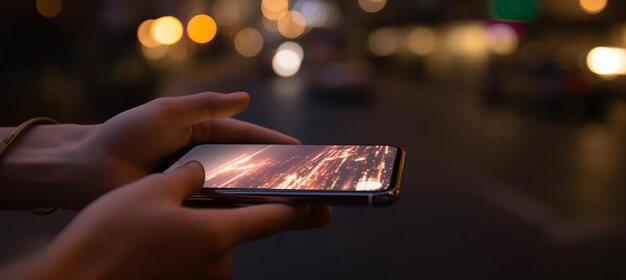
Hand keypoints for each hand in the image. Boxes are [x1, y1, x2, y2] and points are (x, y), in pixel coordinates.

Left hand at [0, 92, 297, 208]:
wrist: (88, 169)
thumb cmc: (124, 135)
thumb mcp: (167, 112)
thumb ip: (205, 105)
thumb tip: (244, 97)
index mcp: (203, 134)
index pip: (245, 137)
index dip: (272, 142)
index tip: (300, 150)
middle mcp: (205, 162)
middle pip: (248, 168)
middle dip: (278, 175)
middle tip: (308, 184)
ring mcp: (197, 188)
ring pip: (238, 193)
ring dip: (266, 199)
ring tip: (297, 206)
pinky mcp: (186, 211)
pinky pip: (217, 213)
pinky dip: (238, 216)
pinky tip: (262, 220)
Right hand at [0, 162, 331, 278]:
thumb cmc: (113, 236)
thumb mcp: (153, 190)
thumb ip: (188, 178)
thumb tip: (201, 173)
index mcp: (217, 236)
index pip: (272, 219)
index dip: (300, 210)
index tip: (324, 208)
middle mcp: (216, 261)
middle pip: (232, 227)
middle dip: (217, 211)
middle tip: (182, 201)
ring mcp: (198, 277)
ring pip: (208, 241)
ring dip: (194, 226)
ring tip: (152, 219)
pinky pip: (191, 254)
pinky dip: (181, 241)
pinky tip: (150, 234)